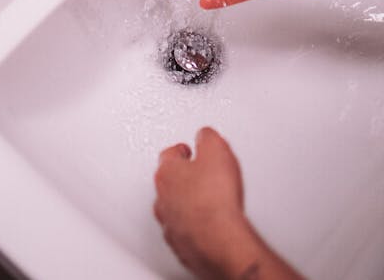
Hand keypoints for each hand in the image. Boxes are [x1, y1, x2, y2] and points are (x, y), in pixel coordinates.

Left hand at [153, 128, 248, 279]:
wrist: (220, 240)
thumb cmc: (215, 199)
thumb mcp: (216, 150)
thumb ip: (207, 138)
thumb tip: (204, 136)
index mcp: (166, 173)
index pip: (169, 154)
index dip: (182, 150)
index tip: (189, 149)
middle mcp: (162, 200)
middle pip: (169, 182)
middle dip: (184, 177)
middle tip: (200, 174)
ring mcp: (170, 226)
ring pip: (174, 209)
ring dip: (187, 203)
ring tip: (207, 200)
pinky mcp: (182, 247)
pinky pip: (184, 232)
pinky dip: (193, 226)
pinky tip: (209, 224)